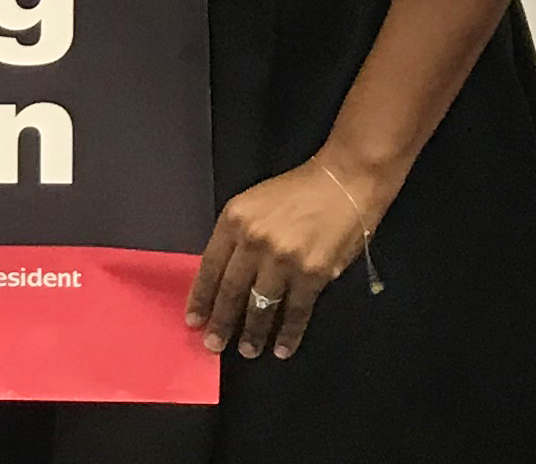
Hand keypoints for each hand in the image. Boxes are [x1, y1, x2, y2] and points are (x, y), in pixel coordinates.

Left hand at [186, 154, 390, 361]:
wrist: (342, 184)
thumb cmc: (294, 193)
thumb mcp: (251, 204)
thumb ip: (236, 238)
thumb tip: (223, 278)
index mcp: (234, 221)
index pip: (210, 267)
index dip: (201, 298)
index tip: (193, 321)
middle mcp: (255, 241)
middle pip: (231, 291)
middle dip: (221, 322)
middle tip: (213, 346)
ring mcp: (284, 260)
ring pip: (262, 306)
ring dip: (252, 333)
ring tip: (246, 350)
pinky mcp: (313, 274)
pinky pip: (296, 312)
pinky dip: (288, 334)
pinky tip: (281, 348)